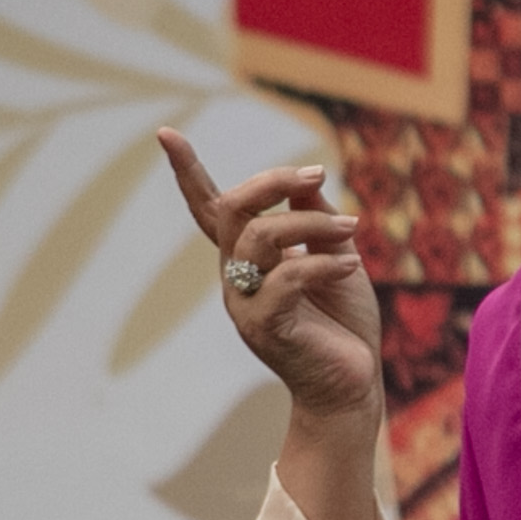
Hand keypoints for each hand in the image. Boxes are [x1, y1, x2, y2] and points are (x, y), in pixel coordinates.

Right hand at [156, 133, 381, 423]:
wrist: (352, 386)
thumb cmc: (343, 325)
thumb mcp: (334, 258)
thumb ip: (315, 219)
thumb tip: (302, 182)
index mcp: (245, 259)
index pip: (209, 209)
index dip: (187, 172)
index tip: (166, 133)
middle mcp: (235, 278)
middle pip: (233, 210)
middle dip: (273, 182)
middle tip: (318, 173)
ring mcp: (245, 304)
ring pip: (261, 238)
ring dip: (312, 224)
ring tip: (354, 230)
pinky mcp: (264, 328)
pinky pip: (287, 278)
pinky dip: (322, 264)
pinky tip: (350, 267)